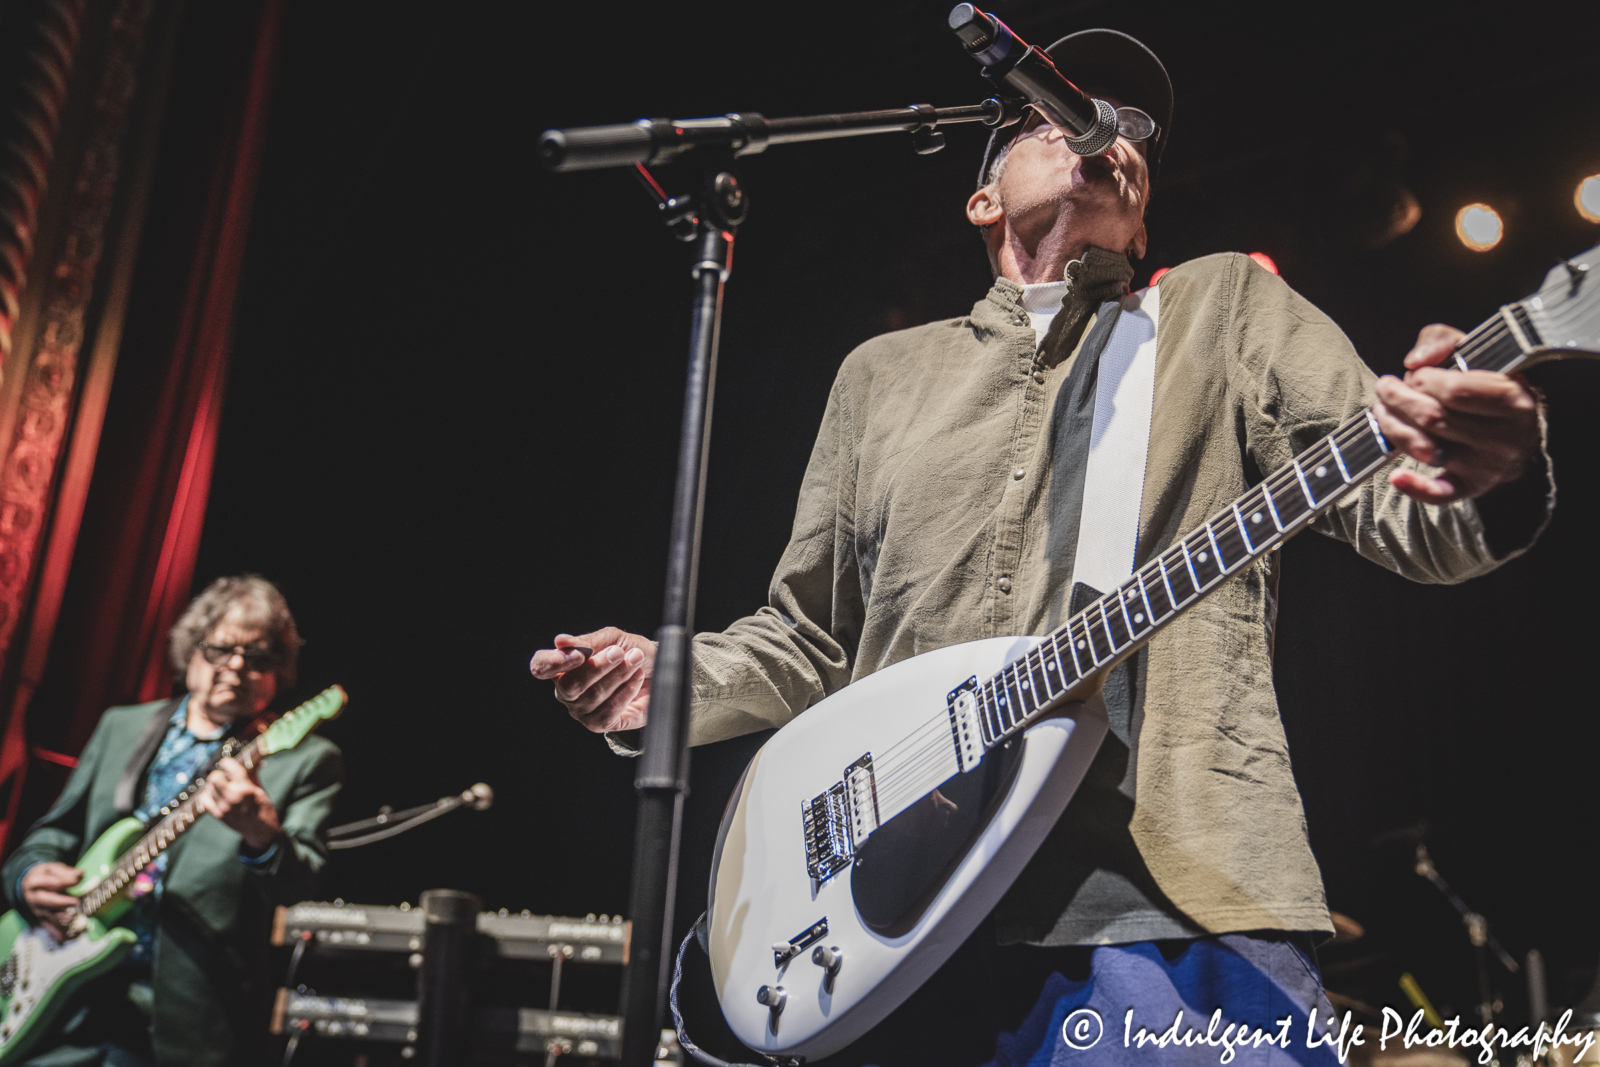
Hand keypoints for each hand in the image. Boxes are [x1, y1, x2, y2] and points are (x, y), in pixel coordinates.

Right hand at [21, 862, 81, 941]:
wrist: (28, 884)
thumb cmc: (44, 875)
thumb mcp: (52, 868)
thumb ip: (65, 872)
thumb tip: (80, 875)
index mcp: (35, 883)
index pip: (50, 882)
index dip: (65, 880)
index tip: (78, 878)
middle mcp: (34, 898)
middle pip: (47, 901)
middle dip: (61, 902)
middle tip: (76, 902)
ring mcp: (37, 909)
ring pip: (48, 915)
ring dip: (61, 918)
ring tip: (73, 918)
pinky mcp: (40, 918)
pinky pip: (47, 927)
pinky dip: (55, 933)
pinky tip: (63, 939)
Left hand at [200, 756, 280, 852]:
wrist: (260, 830)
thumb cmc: (263, 807)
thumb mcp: (260, 788)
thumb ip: (252, 774)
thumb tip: (252, 759)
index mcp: (245, 788)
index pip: (230, 767)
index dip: (227, 762)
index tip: (228, 763)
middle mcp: (232, 796)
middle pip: (214, 777)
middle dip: (218, 773)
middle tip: (223, 775)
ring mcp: (223, 806)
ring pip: (208, 787)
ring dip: (214, 784)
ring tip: (222, 786)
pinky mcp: (217, 814)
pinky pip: (204, 799)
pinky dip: (208, 794)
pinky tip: (215, 795)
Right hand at [529, 627, 655, 733]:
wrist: (659, 672)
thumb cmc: (632, 653)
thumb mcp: (613, 639)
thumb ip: (588, 640)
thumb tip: (560, 641)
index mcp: (563, 666)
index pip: (540, 667)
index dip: (553, 662)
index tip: (579, 654)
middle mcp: (567, 691)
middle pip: (569, 685)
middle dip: (598, 667)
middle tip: (619, 653)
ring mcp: (581, 710)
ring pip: (592, 696)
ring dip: (618, 675)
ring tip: (635, 661)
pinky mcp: (599, 724)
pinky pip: (608, 711)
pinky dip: (626, 691)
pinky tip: (637, 679)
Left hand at [1373, 324, 1539, 503]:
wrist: (1519, 430)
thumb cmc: (1489, 385)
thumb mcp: (1475, 352)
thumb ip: (1443, 341)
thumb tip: (1414, 361)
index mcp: (1512, 399)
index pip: (1456, 390)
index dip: (1424, 380)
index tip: (1412, 375)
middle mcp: (1503, 436)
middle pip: (1434, 418)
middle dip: (1399, 400)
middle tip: (1385, 387)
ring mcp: (1486, 465)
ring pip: (1426, 449)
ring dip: (1393, 428)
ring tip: (1381, 410)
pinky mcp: (1471, 486)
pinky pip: (1442, 494)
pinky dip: (1416, 488)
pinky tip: (1396, 478)